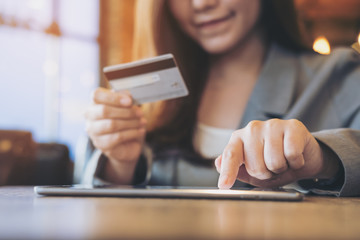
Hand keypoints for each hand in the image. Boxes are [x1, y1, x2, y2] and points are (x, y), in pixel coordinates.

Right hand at [84, 88, 146, 183]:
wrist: (127, 143)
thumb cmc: (125, 121)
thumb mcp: (127, 107)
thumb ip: (125, 98)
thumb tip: (127, 95)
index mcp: (95, 103)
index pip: (97, 95)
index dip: (114, 97)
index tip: (130, 101)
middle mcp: (90, 117)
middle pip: (104, 110)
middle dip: (126, 111)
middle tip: (140, 113)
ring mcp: (94, 132)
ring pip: (111, 125)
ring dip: (131, 123)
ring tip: (142, 122)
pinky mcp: (101, 145)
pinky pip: (117, 137)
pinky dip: (132, 133)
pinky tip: (140, 131)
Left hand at [215, 119, 338, 188]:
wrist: (304, 155)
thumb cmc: (275, 162)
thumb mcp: (253, 172)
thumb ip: (236, 170)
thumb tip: (219, 164)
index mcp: (239, 138)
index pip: (231, 155)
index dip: (228, 172)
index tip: (224, 185)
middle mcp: (252, 128)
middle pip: (256, 166)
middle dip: (266, 174)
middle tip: (272, 168)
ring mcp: (272, 125)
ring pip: (274, 162)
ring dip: (281, 169)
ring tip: (283, 161)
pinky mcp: (292, 126)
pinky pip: (292, 154)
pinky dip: (296, 162)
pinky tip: (294, 157)